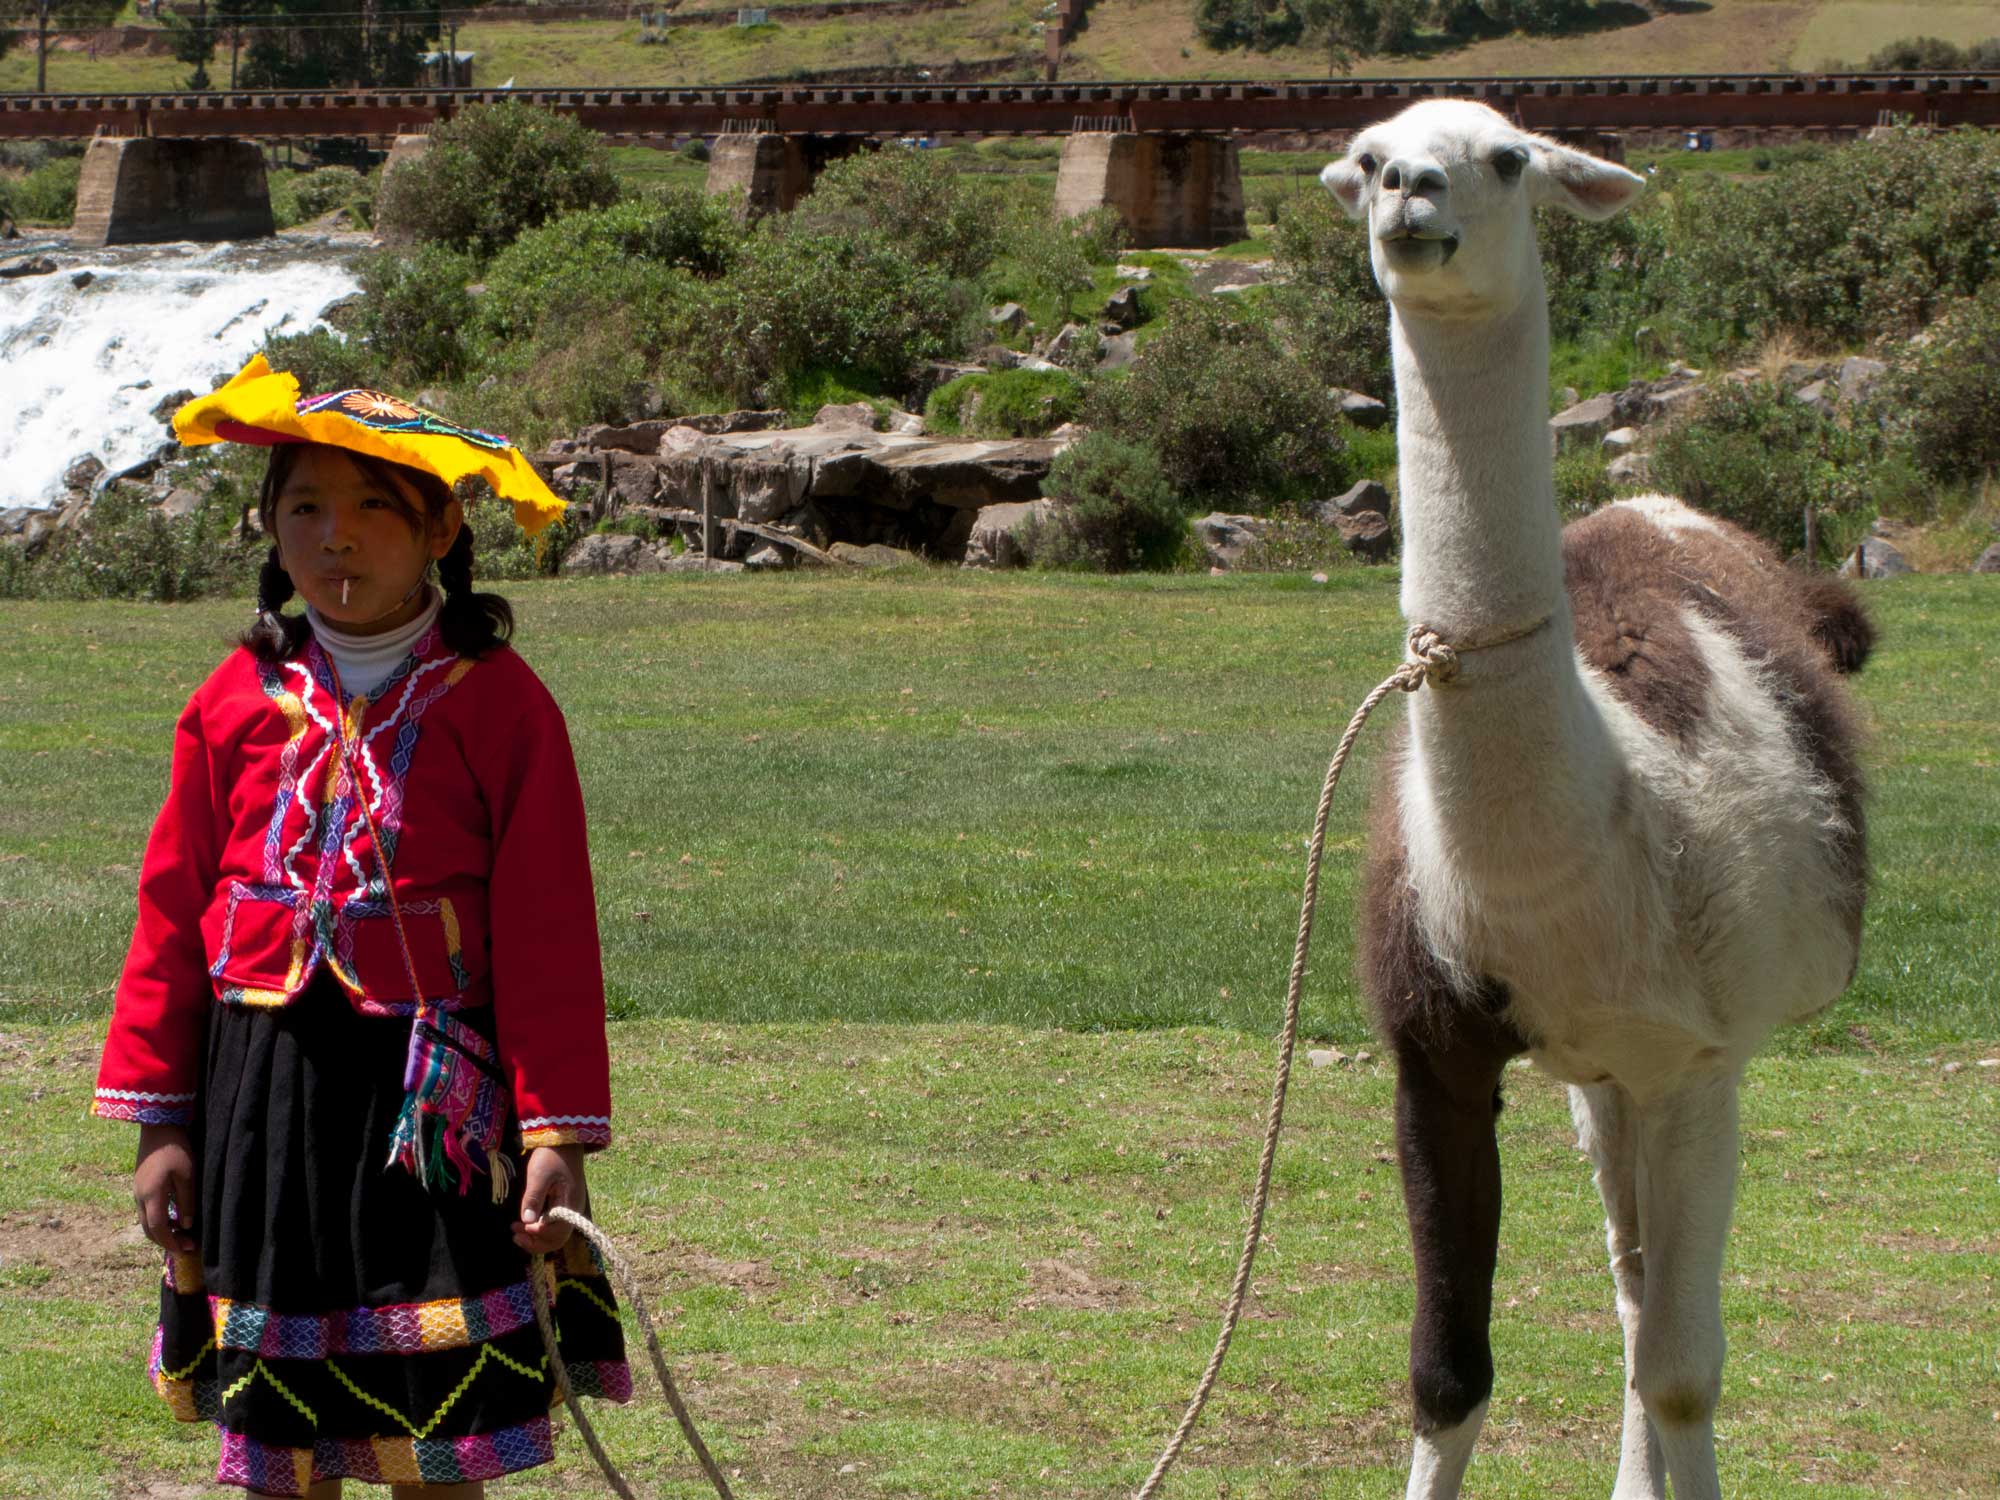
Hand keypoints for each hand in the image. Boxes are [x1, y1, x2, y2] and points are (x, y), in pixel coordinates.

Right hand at [134, 1123, 197, 1254]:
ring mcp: (137, 1192)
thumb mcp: (187, 1174)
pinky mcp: (139, 1186)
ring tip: (182, 1234)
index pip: (157, 1229)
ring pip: (146, 1221)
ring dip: (162, 1231)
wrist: (157, 1127)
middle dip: (166, 1241)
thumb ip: (187, 1201)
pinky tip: (174, 1218)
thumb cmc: (175, 1148)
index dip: (171, 1243)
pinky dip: (158, 1220)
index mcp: (151, 1195)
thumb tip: (185, 1225)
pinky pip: (146, 1210)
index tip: (186, 1250)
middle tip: (187, 1245)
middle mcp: (139, 1197)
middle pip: (148, 1229)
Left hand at [511, 1144, 585, 1253]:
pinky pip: (553, 1225)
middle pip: (558, 1239)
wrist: (562, 1139)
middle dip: (536, 1242)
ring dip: (536, 1238)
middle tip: (515, 1236)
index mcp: (570, 1204)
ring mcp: (569, 1208)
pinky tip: (526, 1224)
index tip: (520, 1225)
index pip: (557, 1232)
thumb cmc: (551, 1155)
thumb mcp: (539, 1174)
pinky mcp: (563, 1204)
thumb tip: (527, 1221)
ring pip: (555, 1234)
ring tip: (516, 1232)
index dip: (538, 1234)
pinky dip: (539, 1230)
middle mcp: (572, 1210)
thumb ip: (533, 1198)